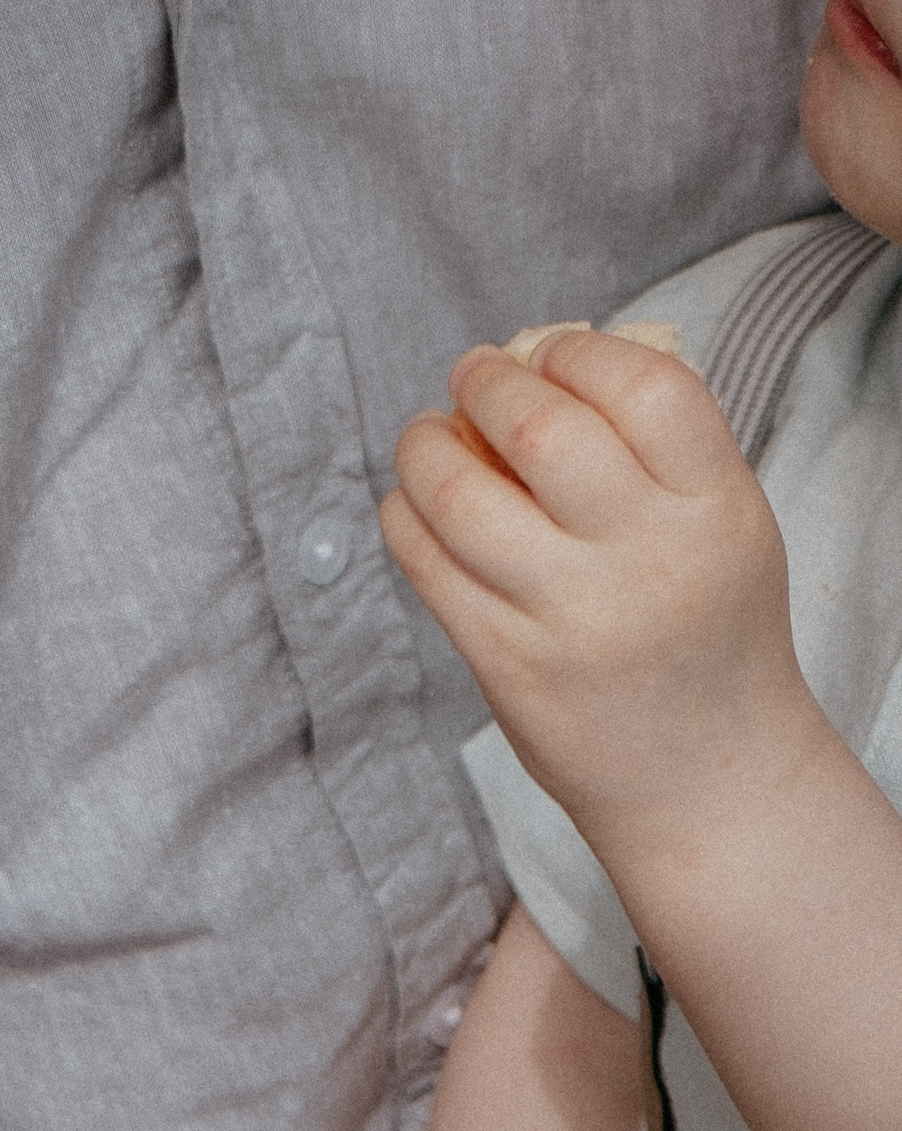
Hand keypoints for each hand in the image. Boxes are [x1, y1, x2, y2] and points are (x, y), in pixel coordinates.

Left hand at [379, 330, 828, 874]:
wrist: (711, 780)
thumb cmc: (709, 626)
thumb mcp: (726, 526)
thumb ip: (655, 445)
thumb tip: (534, 353)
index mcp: (719, 512)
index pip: (648, 387)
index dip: (580, 350)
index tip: (549, 354)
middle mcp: (649, 562)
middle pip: (541, 426)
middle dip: (487, 380)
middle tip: (475, 376)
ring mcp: (572, 618)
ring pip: (457, 490)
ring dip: (424, 442)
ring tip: (430, 434)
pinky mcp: (507, 664)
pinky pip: (423, 559)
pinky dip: (405, 511)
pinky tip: (418, 503)